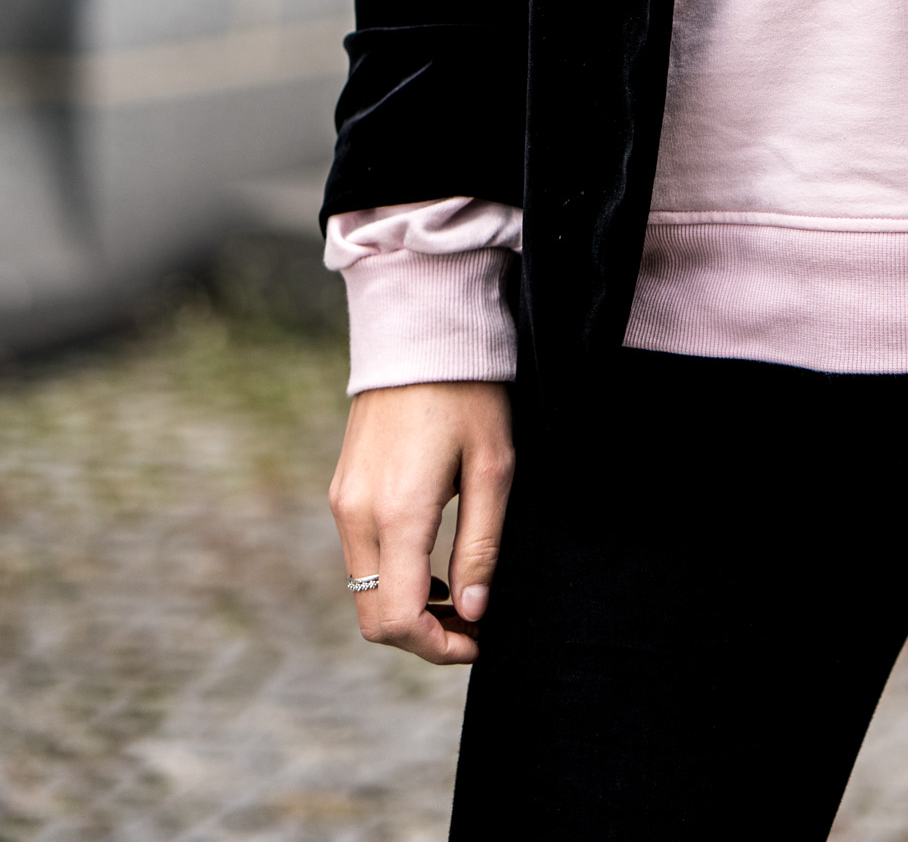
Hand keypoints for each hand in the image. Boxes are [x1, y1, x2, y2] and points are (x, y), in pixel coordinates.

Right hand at [328, 381, 514, 665]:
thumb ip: (480, 547)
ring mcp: (342, 502)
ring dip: (406, 606)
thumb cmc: (469, 394)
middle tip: (471, 624)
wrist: (422, 331)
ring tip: (458, 592)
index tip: (478, 640)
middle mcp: (357, 514)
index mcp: (397, 513)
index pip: (398, 620)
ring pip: (363, 592)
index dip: (438, 648)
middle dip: (421, 636)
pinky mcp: (341, 489)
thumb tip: (472, 613)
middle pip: (374, 619)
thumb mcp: (494, 468)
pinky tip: (431, 560)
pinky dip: (392, 576)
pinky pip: (359, 558)